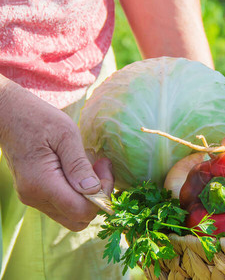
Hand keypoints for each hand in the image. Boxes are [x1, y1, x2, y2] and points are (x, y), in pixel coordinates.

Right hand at [0, 81, 113, 230]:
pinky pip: (63, 204)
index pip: (80, 210)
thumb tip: (93, 190)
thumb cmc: (38, 119)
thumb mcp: (66, 135)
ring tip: (93, 167)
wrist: (8, 115)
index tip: (105, 168)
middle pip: (78, 219)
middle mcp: (34, 197)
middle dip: (98, 199)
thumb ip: (79, 165)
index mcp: (41, 183)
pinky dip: (77, 193)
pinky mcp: (35, 193)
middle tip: (102, 170)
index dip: (101, 196)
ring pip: (71, 214)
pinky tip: (81, 171)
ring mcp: (33, 197)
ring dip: (89, 196)